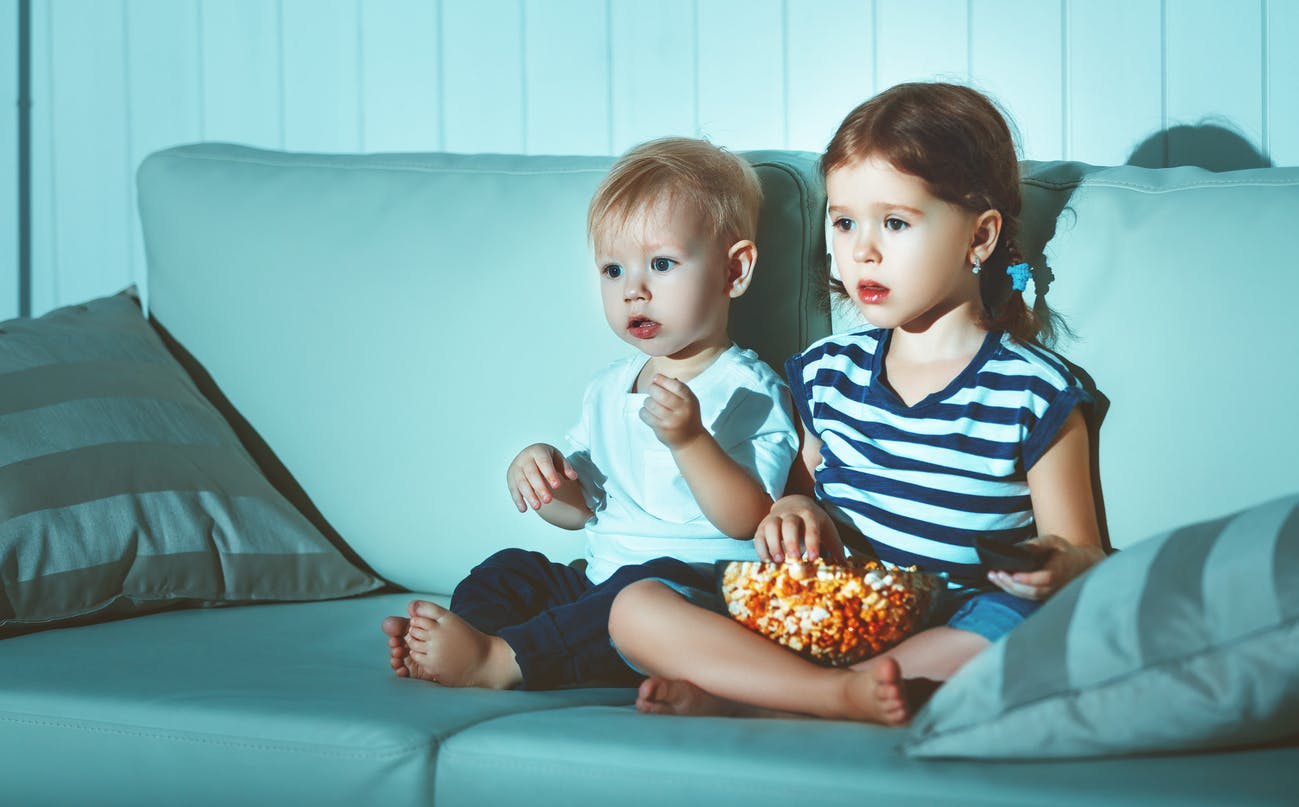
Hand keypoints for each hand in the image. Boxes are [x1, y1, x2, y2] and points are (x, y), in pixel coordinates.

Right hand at [507, 443, 578, 512]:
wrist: (529, 455)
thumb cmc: (546, 459)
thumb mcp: (557, 458)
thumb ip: (566, 468)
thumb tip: (573, 477)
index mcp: (538, 451)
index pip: (544, 463)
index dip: (550, 474)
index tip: (557, 486)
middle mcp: (524, 459)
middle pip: (531, 474)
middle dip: (540, 488)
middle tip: (549, 500)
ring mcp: (516, 468)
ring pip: (521, 482)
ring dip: (529, 495)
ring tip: (538, 507)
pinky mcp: (510, 478)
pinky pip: (513, 489)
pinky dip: (518, 500)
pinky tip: (524, 509)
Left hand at [640, 374, 704, 448]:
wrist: (690, 439)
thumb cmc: (687, 415)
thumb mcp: (689, 400)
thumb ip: (677, 388)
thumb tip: (657, 378)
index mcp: (689, 400)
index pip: (676, 386)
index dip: (663, 380)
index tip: (656, 378)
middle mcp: (682, 411)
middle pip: (661, 395)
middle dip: (652, 389)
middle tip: (651, 389)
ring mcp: (671, 421)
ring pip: (651, 404)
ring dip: (647, 401)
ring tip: (650, 403)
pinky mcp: (662, 429)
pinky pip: (645, 415)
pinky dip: (643, 412)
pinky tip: (648, 412)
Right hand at [754, 495, 844, 562]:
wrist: (793, 503)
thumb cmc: (813, 521)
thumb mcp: (827, 528)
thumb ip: (836, 546)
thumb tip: (844, 566)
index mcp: (810, 514)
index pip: (811, 527)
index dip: (812, 542)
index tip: (813, 558)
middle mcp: (790, 513)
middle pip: (789, 524)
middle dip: (791, 541)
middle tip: (795, 559)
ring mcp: (775, 518)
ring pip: (770, 527)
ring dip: (773, 545)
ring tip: (778, 562)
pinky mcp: (762, 525)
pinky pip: (758, 536)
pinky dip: (761, 549)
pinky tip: (767, 562)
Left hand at [987, 534, 1104, 599]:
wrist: (1077, 565)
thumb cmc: (1063, 551)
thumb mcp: (1053, 541)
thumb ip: (1038, 543)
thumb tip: (1021, 547)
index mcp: (1060, 570)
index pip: (1045, 578)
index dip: (1029, 579)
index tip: (1014, 575)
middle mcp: (1055, 585)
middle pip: (1033, 590)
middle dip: (1012, 584)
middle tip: (996, 574)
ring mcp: (1049, 593)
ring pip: (1028, 596)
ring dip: (1009, 588)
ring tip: (993, 576)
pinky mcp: (1043, 596)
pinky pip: (1026, 596)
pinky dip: (1012, 590)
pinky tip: (1000, 581)